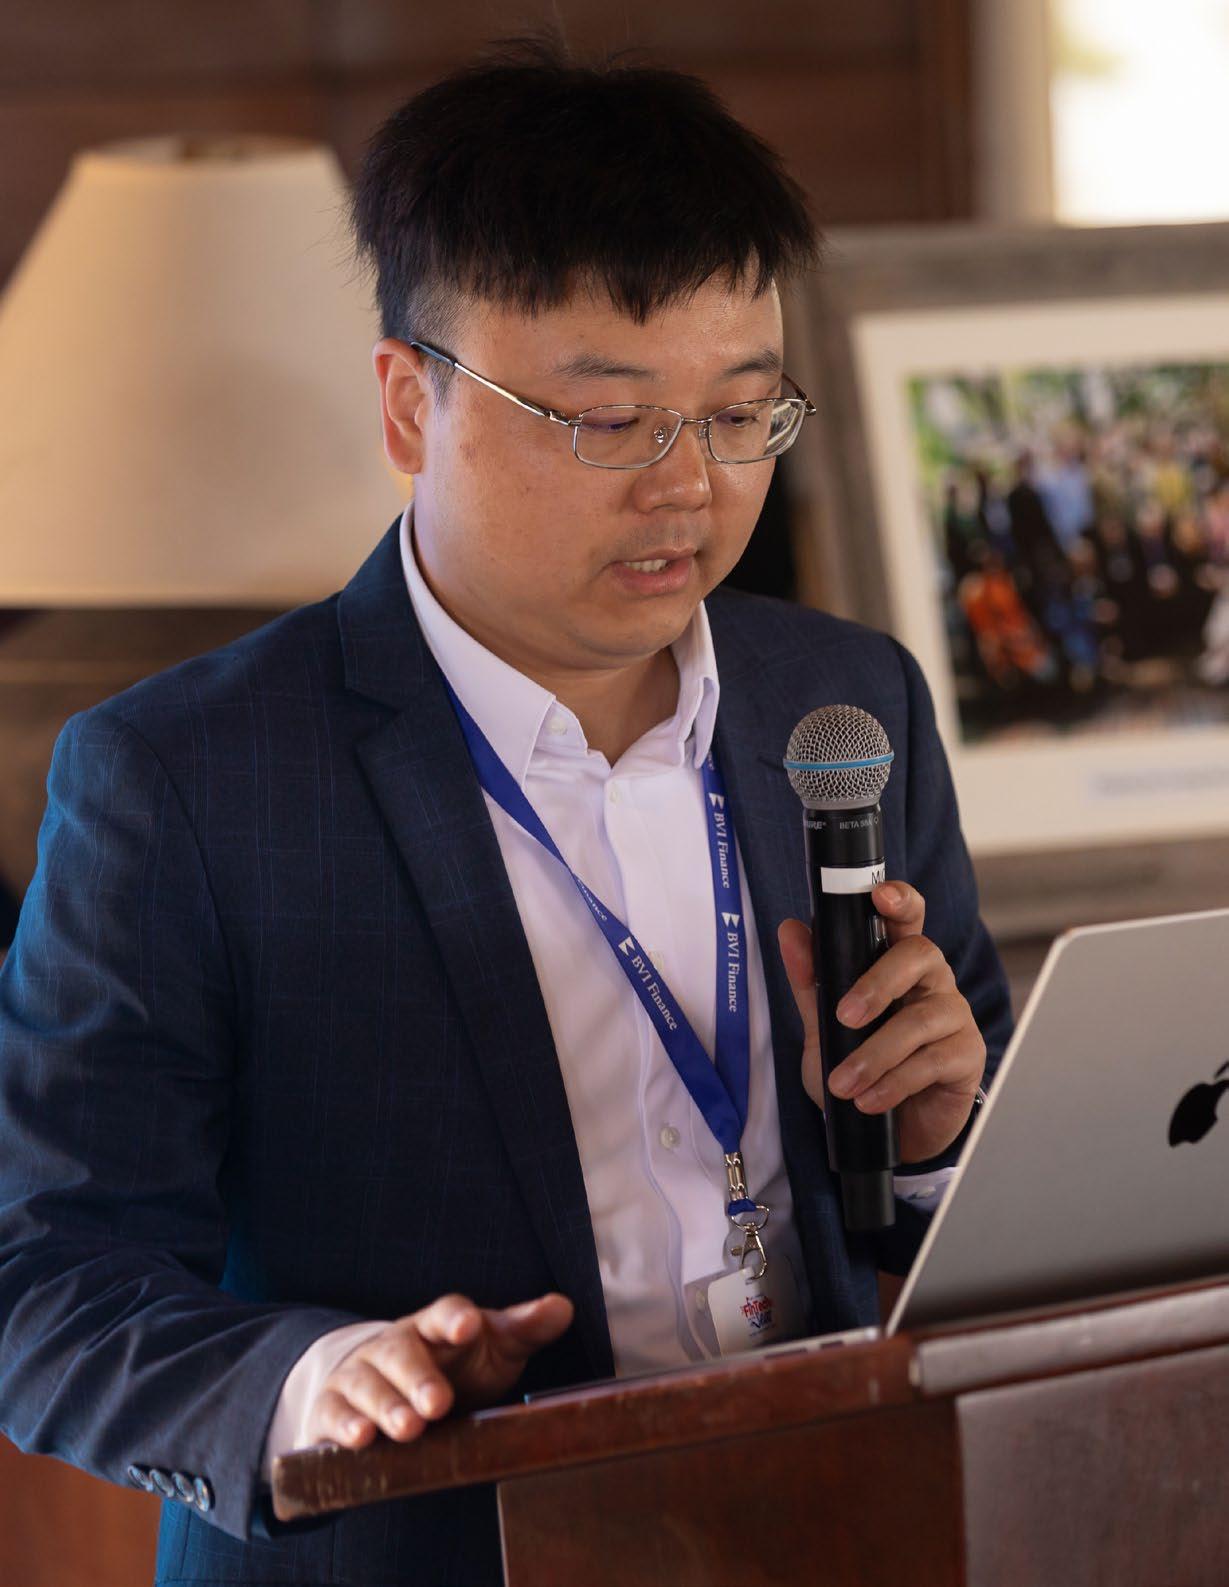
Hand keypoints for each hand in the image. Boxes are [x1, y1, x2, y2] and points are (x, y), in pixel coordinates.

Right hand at [306, 1291, 573, 1449]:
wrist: (382, 1382)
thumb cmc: (453, 1365)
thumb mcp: (493, 1347)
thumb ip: (525, 1329)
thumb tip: (563, 1307)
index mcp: (436, 1327)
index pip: (444, 1313)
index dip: (456, 1318)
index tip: (469, 1326)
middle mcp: (394, 1345)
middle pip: (401, 1352)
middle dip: (418, 1378)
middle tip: (438, 1404)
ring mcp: (360, 1374)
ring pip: (366, 1384)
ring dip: (384, 1407)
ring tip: (407, 1430)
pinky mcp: (333, 1408)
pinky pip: (333, 1414)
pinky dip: (342, 1427)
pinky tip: (358, 1441)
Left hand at [777, 881, 984, 1163]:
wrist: (890, 1131)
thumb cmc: (860, 1067)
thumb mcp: (824, 1028)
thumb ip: (811, 982)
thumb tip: (789, 930)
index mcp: (899, 964)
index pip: (907, 919)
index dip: (900, 900)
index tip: (880, 894)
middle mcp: (932, 981)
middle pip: (920, 955)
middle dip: (878, 983)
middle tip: (844, 1017)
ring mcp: (954, 1016)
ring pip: (921, 1018)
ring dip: (875, 1053)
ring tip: (842, 1083)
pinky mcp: (967, 1056)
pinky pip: (932, 1061)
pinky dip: (894, 1082)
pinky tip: (869, 1100)